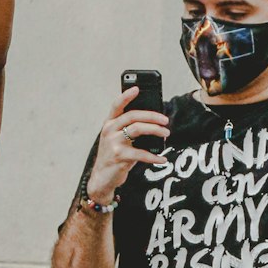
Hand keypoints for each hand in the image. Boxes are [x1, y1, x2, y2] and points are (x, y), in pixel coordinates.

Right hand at [86, 87, 169, 204]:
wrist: (101, 178)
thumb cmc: (114, 156)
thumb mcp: (118, 140)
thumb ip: (130, 130)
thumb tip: (155, 123)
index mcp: (109, 124)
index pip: (116, 105)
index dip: (126, 96)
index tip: (137, 88)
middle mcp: (109, 130)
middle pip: (132, 116)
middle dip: (151, 116)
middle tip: (165, 120)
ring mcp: (113, 143)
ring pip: (137, 129)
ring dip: (155, 130)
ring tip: (166, 133)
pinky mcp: (119, 156)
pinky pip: (141, 153)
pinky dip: (154, 156)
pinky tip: (162, 158)